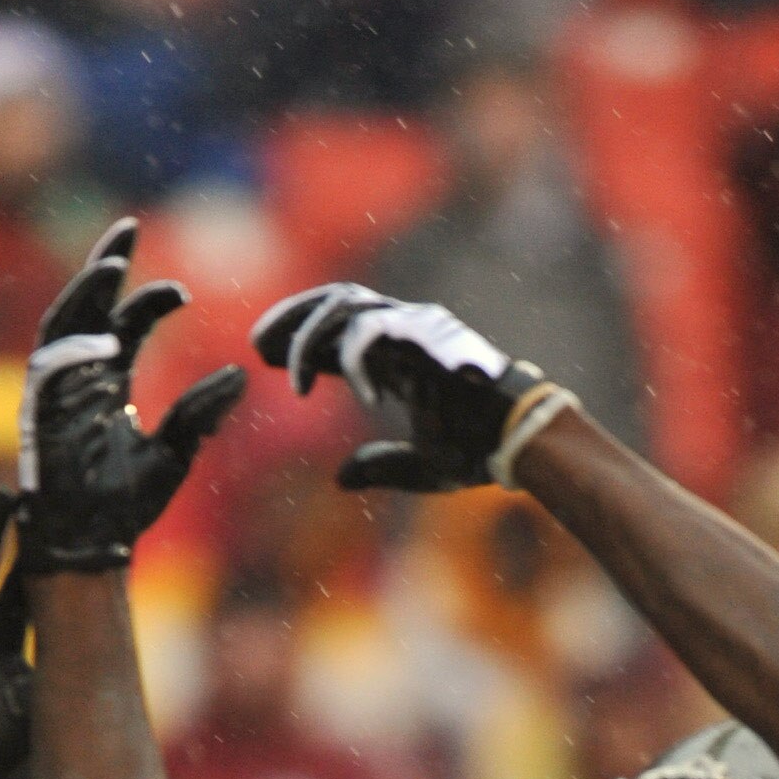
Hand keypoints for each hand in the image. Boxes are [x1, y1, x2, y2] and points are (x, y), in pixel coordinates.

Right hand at [19, 221, 244, 575]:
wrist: (93, 547)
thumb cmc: (126, 505)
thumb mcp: (177, 453)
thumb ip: (201, 412)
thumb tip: (242, 373)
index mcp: (107, 383)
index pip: (123, 324)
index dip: (148, 300)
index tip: (183, 293)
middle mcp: (77, 379)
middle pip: (86, 307)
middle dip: (105, 266)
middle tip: (130, 228)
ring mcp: (54, 395)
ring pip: (62, 327)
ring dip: (84, 295)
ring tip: (112, 266)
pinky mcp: (39, 416)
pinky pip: (50, 372)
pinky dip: (75, 353)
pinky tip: (107, 341)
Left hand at [255, 280, 559, 495]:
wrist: (521, 443)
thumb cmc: (477, 450)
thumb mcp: (418, 465)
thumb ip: (379, 466)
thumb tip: (341, 479)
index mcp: (398, 353)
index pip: (337, 328)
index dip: (298, 340)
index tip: (262, 356)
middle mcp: (404, 328)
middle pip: (334, 299)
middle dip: (291, 319)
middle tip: (258, 347)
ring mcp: (416, 323)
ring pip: (346, 304)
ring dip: (311, 337)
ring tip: (297, 383)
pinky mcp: (429, 331)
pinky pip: (376, 328)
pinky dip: (355, 358)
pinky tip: (359, 396)